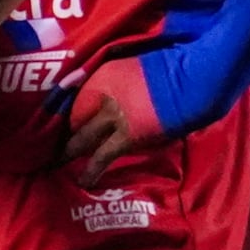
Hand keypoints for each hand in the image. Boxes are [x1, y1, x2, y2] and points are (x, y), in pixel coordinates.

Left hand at [65, 54, 170, 175]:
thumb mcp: (144, 66)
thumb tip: (129, 93)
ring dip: (71, 151)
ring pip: (83, 138)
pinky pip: (102, 158)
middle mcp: (103, 93)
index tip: (71, 118)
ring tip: (59, 163)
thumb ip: (130, 80)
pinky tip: (84, 183)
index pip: (80, 94)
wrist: (196, 78)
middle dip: (65, 130)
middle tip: (53, 141)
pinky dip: (91, 172)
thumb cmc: (180, 68)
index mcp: (107, 73)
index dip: (74, 109)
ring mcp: (112, 115)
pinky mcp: (126, 137)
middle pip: (76, 116)